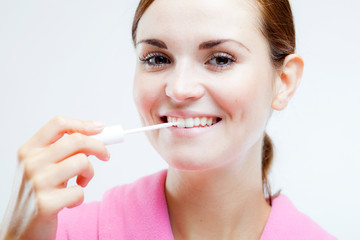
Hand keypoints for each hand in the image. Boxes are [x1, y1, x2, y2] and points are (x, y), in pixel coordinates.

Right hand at [0, 116, 108, 239]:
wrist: (20, 229)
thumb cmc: (38, 194)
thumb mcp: (44, 166)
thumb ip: (64, 150)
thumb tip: (97, 133)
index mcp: (29, 150)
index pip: (58, 124)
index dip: (83, 124)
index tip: (100, 128)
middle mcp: (31, 163)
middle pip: (76, 140)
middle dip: (99, 146)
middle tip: (105, 155)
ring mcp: (37, 183)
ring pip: (82, 162)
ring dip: (89, 173)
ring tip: (81, 182)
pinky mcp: (46, 204)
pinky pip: (80, 191)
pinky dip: (80, 197)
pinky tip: (68, 201)